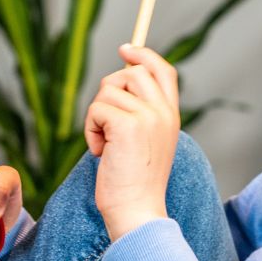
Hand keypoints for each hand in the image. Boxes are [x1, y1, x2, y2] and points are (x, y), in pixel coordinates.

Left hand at [85, 44, 179, 239]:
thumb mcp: (147, 142)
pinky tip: (100, 152)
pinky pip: (96, 109)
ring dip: (97, 116)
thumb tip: (117, 82)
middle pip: (130, 72)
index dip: (143, 54)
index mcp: (171, 115)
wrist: (137, 212)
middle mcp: (163, 112)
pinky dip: (90, 131)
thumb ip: (141, 114)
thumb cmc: (135, 183)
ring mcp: (147, 116)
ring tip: (106, 145)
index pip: (163, 69)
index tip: (126, 49)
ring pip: (108, 90)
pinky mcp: (126, 125)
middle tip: (106, 123)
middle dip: (109, 90)